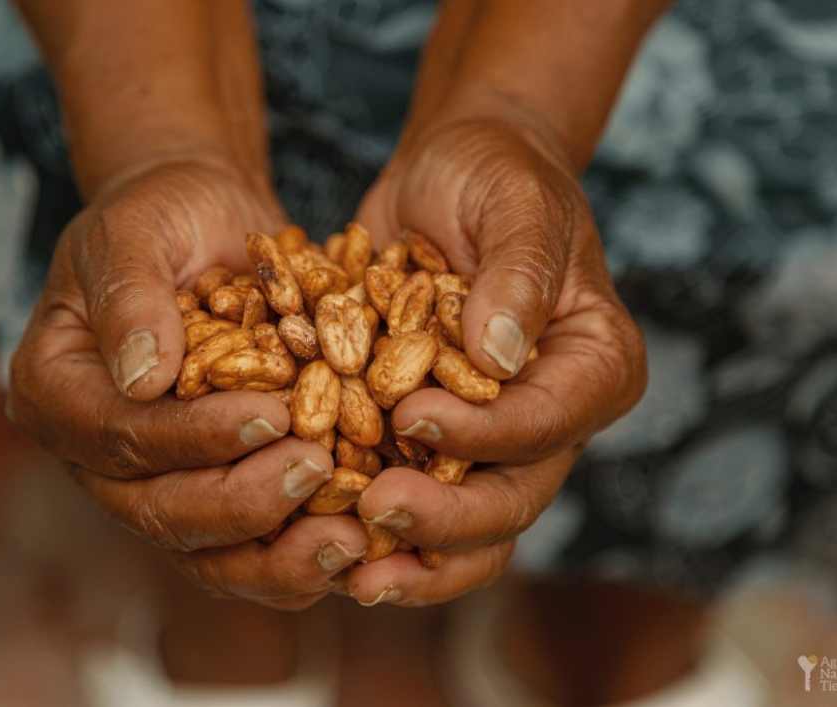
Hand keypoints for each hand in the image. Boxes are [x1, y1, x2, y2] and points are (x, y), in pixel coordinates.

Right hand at [8, 158, 366, 608]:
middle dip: (242, 500)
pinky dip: (296, 555)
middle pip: (159, 509)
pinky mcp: (211, 488)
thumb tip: (143, 379)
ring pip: (204, 551)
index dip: (194, 437)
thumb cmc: (162, 217)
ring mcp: (154, 481)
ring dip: (275, 556)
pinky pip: (247, 547)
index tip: (273, 415)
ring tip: (346, 536)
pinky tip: (354, 543)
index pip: (121, 436)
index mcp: (57, 392)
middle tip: (317, 468)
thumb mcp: (136, 232)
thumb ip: (131, 296)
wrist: (204, 226)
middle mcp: (97, 453)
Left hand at [347, 113, 646, 605]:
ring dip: (414, 556)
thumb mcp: (513, 201)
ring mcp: (497, 439)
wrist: (448, 179)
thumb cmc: (493, 175)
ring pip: (470, 526)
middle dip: (445, 517)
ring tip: (351, 572)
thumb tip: (500, 357)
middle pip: (513, 497)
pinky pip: (420, 501)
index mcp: (593, 366)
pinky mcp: (441, 440)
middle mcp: (553, 416)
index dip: (483, 434)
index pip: (547, 422)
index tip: (410, 417)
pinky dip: (381, 532)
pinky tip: (333, 543)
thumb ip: (518, 271)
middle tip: (374, 512)